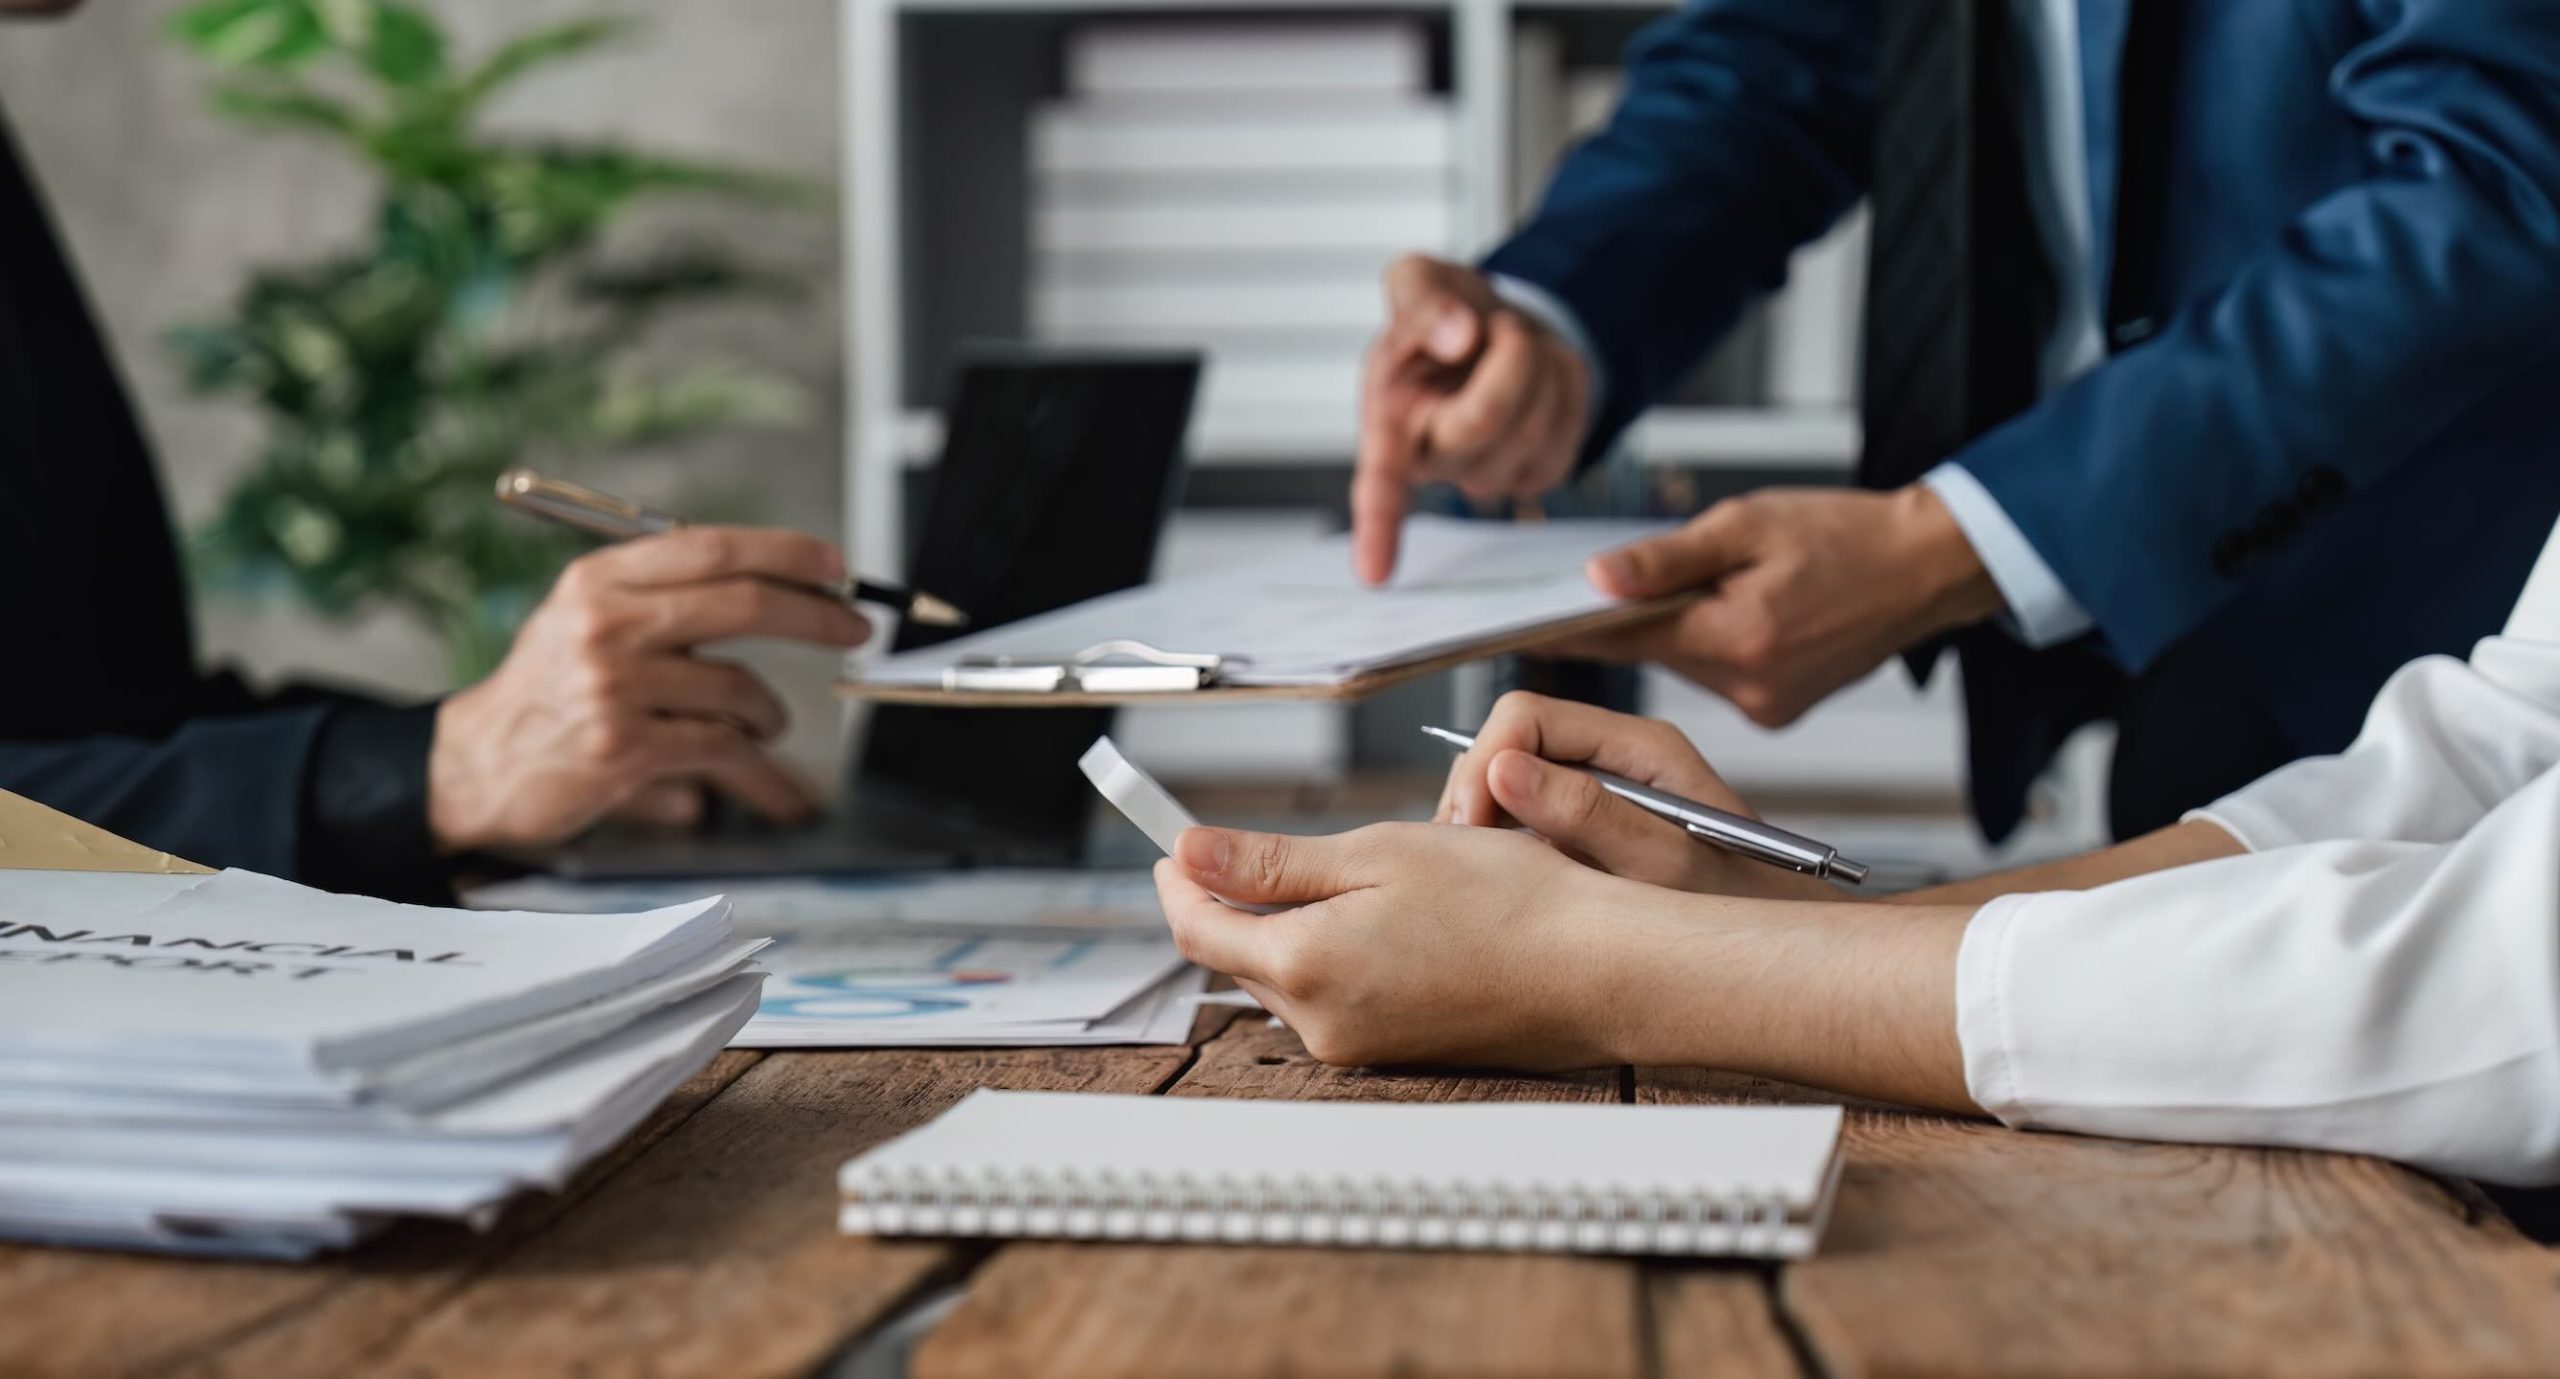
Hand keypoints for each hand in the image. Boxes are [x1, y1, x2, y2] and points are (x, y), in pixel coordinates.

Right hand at [427, 526, 871, 852]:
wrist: (475, 764)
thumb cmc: (547, 692)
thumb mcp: (589, 619)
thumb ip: (666, 596)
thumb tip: (780, 585)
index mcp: (599, 579)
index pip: (710, 545)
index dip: (784, 551)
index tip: (835, 564)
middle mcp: (605, 624)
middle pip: (742, 602)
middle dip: (815, 614)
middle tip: (855, 629)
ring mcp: (613, 686)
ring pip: (739, 689)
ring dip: (769, 715)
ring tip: (764, 726)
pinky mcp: (624, 748)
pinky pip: (724, 750)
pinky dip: (763, 776)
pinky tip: (779, 792)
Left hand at [1155, 822, 1644, 1068]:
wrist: (1598, 970)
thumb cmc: (1506, 903)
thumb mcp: (1376, 854)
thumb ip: (1270, 863)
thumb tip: (1188, 856)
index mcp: (1305, 965)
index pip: (1198, 928)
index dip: (1178, 881)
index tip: (1173, 844)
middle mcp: (1322, 1023)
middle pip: (1240, 957)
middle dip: (1234, 902)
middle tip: (1247, 850)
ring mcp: (1359, 1047)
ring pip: (1287, 979)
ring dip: (1287, 929)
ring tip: (1336, 877)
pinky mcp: (1394, 1053)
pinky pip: (1334, 1000)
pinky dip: (1334, 956)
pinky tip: (1382, 921)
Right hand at [1352, 255, 1590, 584]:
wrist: (1491, 325)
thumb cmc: (1440, 314)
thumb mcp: (1416, 281)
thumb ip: (1422, 297)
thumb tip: (1458, 335)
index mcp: (1389, 425)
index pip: (1381, 486)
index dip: (1378, 529)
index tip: (1375, 576)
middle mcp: (1436, 464)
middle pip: (1487, 420)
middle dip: (1509, 356)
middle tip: (1499, 323)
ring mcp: (1492, 476)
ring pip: (1538, 417)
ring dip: (1540, 357)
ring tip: (1511, 341)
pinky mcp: (1542, 471)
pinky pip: (1572, 420)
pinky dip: (1566, 375)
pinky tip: (1539, 367)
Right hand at [1435, 692, 1835, 900]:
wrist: (1778, 961)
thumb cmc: (1739, 911)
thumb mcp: (1663, 867)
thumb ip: (1586, 814)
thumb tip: (1502, 769)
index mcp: (1640, 746)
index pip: (1528, 715)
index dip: (1486, 761)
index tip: (1471, 826)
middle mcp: (1616, 757)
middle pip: (1509, 742)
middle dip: (1474, 792)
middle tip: (1462, 861)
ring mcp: (1599, 792)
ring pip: (1507, 780)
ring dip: (1481, 823)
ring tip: (1479, 879)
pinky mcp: (1587, 829)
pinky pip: (1521, 818)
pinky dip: (1498, 847)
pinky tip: (1502, 887)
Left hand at [1559, 485, 2003, 726]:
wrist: (1926, 567)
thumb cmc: (1844, 533)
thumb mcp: (1747, 524)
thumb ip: (1667, 559)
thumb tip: (1596, 579)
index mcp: (1735, 635)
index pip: (1623, 638)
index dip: (1569, 628)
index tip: (1517, 625)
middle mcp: (1746, 684)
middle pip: (1652, 653)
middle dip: (1629, 620)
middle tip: (1596, 588)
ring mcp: (1764, 704)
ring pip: (1684, 665)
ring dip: (1676, 631)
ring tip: (1700, 588)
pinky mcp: (1778, 709)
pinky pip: (1718, 677)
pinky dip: (1712, 646)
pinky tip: (1736, 615)